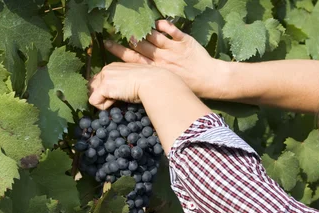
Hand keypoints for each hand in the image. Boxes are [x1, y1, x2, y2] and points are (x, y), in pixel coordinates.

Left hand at [88, 62, 180, 109]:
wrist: (153, 82)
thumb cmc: (151, 83)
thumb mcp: (136, 80)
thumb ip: (126, 83)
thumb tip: (124, 93)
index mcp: (114, 66)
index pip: (101, 79)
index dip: (106, 90)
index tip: (117, 96)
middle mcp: (107, 69)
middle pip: (93, 86)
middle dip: (101, 95)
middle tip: (116, 101)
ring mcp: (104, 78)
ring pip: (93, 94)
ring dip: (104, 100)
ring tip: (118, 101)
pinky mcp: (104, 87)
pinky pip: (95, 102)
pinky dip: (104, 106)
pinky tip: (117, 103)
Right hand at [104, 19, 227, 98]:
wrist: (211, 80)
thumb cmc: (188, 84)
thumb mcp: (167, 84)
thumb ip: (152, 76)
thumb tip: (137, 74)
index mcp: (155, 70)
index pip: (132, 59)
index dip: (119, 50)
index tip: (107, 43)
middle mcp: (162, 58)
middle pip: (140, 46)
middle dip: (127, 38)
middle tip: (117, 31)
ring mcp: (173, 49)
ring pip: (153, 37)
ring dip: (144, 32)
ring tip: (136, 27)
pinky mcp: (184, 41)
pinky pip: (171, 30)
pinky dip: (164, 25)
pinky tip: (157, 22)